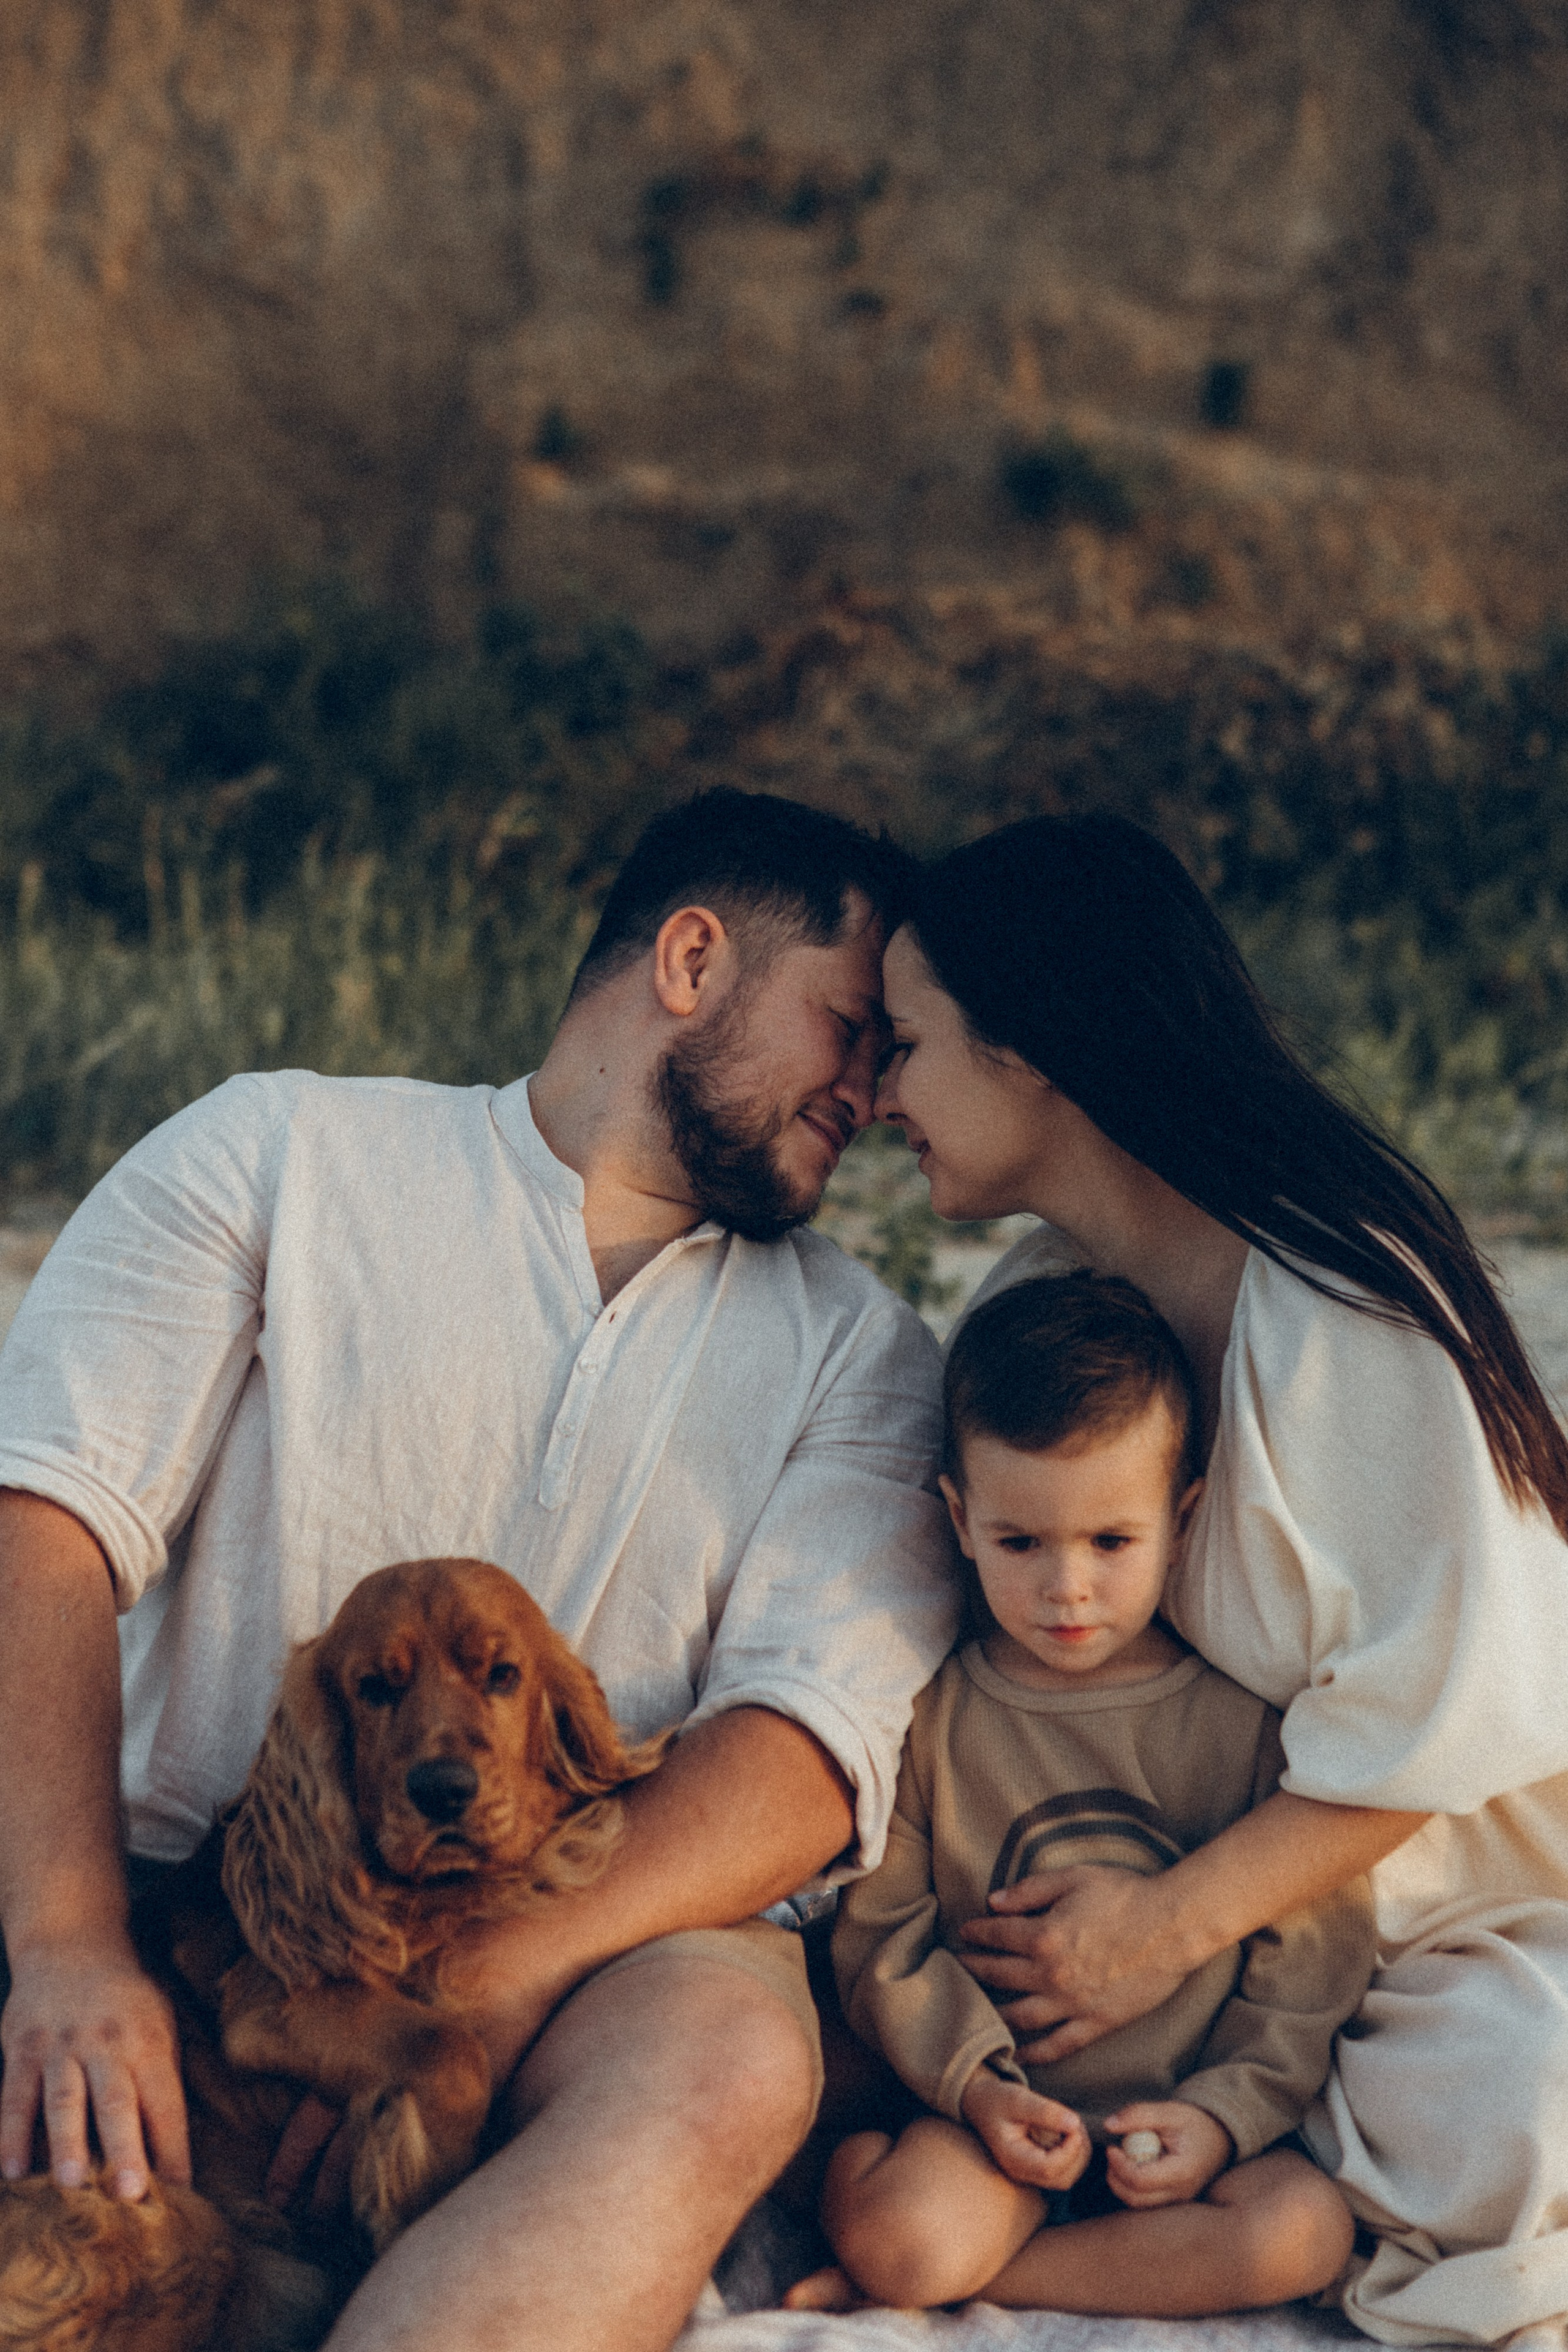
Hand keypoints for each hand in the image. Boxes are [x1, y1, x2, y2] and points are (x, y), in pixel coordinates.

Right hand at [0, 1931, 189, 2197]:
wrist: (73, 1941)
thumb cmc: (127, 1999)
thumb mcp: (161, 2023)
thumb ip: (163, 2078)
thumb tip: (174, 2147)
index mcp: (149, 2041)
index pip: (165, 2101)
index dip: (174, 2147)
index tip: (181, 2191)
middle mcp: (107, 2043)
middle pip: (117, 2102)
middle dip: (125, 2149)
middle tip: (131, 2194)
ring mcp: (62, 2045)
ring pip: (65, 2099)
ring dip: (67, 2143)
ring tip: (72, 2183)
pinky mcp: (22, 2046)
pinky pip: (14, 2095)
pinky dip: (12, 2133)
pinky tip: (12, 2170)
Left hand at [959, 1866, 1191, 2062]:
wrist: (1172, 1927)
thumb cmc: (1125, 1895)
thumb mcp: (1073, 1879)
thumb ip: (1030, 1890)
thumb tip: (993, 1902)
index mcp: (1043, 1936)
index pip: (996, 1936)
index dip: (976, 1933)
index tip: (964, 1933)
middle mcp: (1051, 1975)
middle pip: (1000, 1976)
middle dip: (975, 1970)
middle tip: (959, 1968)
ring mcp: (1073, 2004)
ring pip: (1021, 2016)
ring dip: (995, 2012)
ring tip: (979, 2008)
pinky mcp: (1097, 2023)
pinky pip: (1058, 2045)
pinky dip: (1035, 2053)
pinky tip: (1020, 2054)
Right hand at [959, 2068, 1091, 2191]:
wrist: (981, 2103)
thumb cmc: (997, 2099)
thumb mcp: (1017, 2098)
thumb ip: (1045, 2111)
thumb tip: (1075, 2123)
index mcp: (1012, 2158)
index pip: (1049, 2168)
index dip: (1069, 2150)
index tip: (1075, 2125)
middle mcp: (1021, 2172)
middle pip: (1062, 2179)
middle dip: (1077, 2154)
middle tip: (1076, 2125)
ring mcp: (1029, 2173)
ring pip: (1066, 2178)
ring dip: (1077, 2155)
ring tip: (1072, 2127)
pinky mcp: (1037, 2167)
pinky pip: (1063, 2171)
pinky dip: (1073, 2155)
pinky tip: (1067, 2134)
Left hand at [1103, 2101, 1232, 2208]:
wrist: (1219, 2138)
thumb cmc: (1195, 2124)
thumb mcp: (1170, 2111)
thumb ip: (1139, 2115)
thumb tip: (1109, 2125)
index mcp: (1182, 2172)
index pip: (1141, 2180)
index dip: (1120, 2165)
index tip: (1112, 2147)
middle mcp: (1181, 2193)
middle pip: (1136, 2198)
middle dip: (1116, 2177)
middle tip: (1113, 2154)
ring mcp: (1178, 2201)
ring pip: (1138, 2204)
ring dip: (1122, 2184)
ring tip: (1123, 2159)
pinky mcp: (1173, 2201)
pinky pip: (1145, 2202)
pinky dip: (1132, 2188)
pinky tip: (1134, 2167)